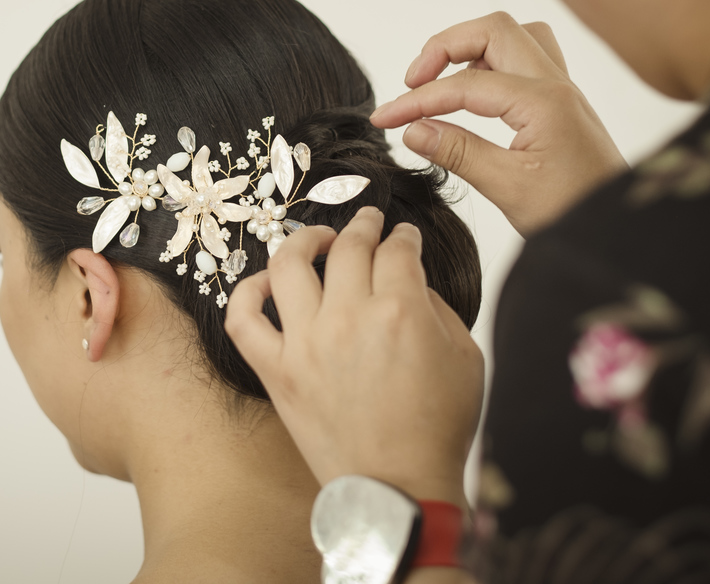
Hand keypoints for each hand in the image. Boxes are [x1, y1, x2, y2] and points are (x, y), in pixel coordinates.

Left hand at [225, 209, 484, 507]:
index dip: (402, 236)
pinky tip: (266, 283)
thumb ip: (436, 307)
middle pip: (347, 247)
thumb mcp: (465, 357)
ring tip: (316, 240)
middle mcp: (348, 318)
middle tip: (367, 222)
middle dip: (362, 225)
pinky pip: (244, 318)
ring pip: (288, 264)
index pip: (396, 249)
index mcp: (401, 311)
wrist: (399, 488)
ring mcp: (306, 343)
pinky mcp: (277, 371)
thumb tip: (408, 281)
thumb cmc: (435, 431)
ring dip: (303, 241)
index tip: (402, 236)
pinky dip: (247, 292)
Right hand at [372, 12, 626, 237]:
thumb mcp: (508, 188)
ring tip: (442, 80)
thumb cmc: (575, 213)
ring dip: (471, 46)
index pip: (465, 83)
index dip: (418, 99)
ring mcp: (562, 90)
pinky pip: (526, 57)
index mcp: (543, 103)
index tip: (385, 119)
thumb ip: (457, 152)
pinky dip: (492, 61)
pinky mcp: (562, 102)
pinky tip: (475, 92)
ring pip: (514, 36)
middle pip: (493, 29)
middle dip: (444, 47)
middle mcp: (555, 85)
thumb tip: (412, 129)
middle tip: (413, 82)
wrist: (621, 230)